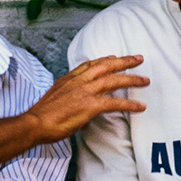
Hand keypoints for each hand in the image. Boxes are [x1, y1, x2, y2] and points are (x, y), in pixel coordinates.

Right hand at [28, 52, 149, 144]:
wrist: (35, 123)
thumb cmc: (42, 115)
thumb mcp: (55, 98)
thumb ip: (69, 98)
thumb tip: (78, 109)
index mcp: (69, 78)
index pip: (90, 64)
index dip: (104, 60)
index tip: (114, 57)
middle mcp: (79, 81)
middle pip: (106, 65)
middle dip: (124, 61)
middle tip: (138, 59)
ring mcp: (85, 92)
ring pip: (113, 80)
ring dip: (131, 79)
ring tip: (145, 80)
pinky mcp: (90, 106)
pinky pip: (114, 103)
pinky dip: (129, 104)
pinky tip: (139, 106)